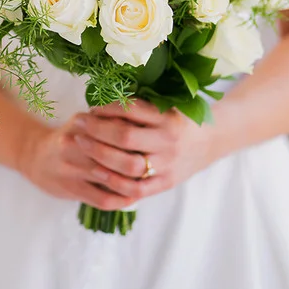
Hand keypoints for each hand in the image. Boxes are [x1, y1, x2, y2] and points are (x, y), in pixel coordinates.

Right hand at [18, 112, 148, 210]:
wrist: (34, 154)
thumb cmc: (69, 136)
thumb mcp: (85, 120)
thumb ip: (109, 120)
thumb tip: (143, 123)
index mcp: (82, 123)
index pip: (117, 129)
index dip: (138, 137)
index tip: (154, 141)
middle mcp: (75, 143)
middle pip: (115, 154)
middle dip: (138, 160)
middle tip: (156, 163)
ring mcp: (72, 168)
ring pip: (111, 178)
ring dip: (132, 182)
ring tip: (149, 181)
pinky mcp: (70, 188)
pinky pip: (102, 199)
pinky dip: (121, 200)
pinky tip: (132, 197)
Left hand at [71, 99, 211, 204]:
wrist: (210, 142)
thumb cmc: (179, 120)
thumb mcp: (166, 106)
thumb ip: (140, 106)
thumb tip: (101, 100)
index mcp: (168, 118)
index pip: (132, 110)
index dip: (107, 108)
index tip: (91, 107)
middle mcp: (168, 141)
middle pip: (125, 137)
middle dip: (96, 129)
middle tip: (78, 123)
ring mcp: (167, 165)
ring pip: (128, 164)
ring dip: (100, 154)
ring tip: (81, 143)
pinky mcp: (165, 183)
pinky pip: (136, 188)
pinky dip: (113, 182)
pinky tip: (96, 171)